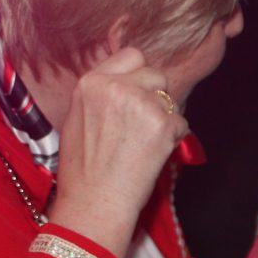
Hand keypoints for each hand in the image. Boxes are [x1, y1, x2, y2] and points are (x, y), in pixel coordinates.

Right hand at [46, 46, 188, 252]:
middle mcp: (116, 87)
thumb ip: (100, 93)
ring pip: (170, 100)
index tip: (136, 93)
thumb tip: (124, 81)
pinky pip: (181, 122)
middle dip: (154, 96)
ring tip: (142, 144)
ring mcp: (141, 103)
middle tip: (140, 126)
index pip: (131, 55)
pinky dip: (173, 138)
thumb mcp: (76, 118)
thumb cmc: (82, 169)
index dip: (137, 74)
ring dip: (164, 118)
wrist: (93, 202)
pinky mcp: (162, 124)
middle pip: (155, 74)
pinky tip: (152, 154)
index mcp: (91, 82)